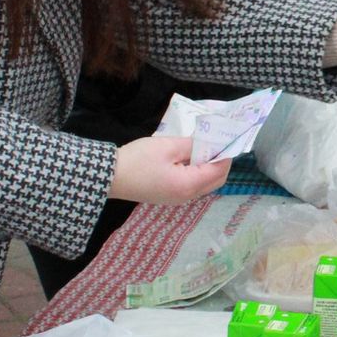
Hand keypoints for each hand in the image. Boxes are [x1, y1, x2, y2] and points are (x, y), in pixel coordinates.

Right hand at [108, 137, 232, 204]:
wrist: (109, 177)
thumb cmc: (138, 160)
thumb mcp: (168, 146)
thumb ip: (192, 145)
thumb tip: (210, 143)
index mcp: (189, 185)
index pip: (219, 171)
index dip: (226, 154)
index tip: (227, 138)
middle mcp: (187, 197)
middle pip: (215, 181)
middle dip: (220, 162)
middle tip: (217, 142)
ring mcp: (177, 199)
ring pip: (204, 184)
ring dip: (208, 167)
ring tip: (204, 147)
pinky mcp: (168, 196)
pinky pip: (191, 185)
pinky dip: (196, 172)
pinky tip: (190, 157)